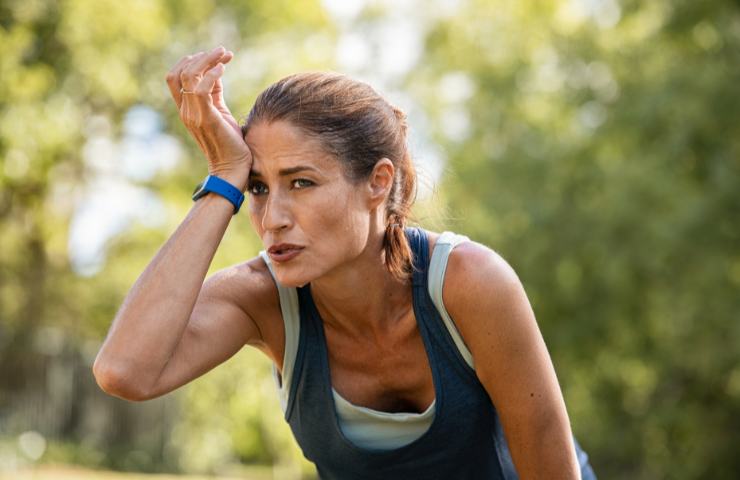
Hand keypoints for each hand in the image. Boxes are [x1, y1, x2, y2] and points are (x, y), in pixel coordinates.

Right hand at [166, 46, 250, 189]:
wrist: (232, 170)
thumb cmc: (230, 144)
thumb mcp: (220, 112)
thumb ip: (214, 93)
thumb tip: (216, 71)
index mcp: (186, 110)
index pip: (175, 77)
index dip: (192, 61)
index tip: (216, 56)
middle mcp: (186, 111)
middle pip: (179, 72)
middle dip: (201, 56)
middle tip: (223, 51)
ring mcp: (193, 115)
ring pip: (189, 76)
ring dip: (207, 60)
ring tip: (225, 54)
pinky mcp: (206, 119)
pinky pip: (201, 89)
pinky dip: (212, 74)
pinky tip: (223, 69)